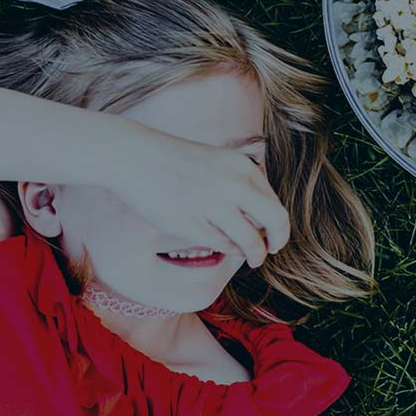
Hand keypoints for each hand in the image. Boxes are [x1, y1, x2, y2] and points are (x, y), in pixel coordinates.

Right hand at [108, 135, 287, 268]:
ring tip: (252, 258)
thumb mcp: (221, 162)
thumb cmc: (179, 162)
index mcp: (243, 168)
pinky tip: (226, 248)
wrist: (137, 157)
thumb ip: (244, 185)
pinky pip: (223, 245)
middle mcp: (234, 185)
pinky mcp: (191, 223)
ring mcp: (213, 205)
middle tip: (270, 251)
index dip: (279, 227)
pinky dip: (229, 250)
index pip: (275, 206)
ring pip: (250, 241)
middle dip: (276, 242)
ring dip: (254, 254)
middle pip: (275, 222)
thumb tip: (265, 221)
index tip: (274, 237)